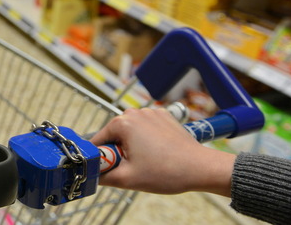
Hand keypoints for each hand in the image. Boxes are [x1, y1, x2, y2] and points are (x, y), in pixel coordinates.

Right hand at [90, 108, 234, 195]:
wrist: (200, 168)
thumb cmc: (167, 172)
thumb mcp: (127, 179)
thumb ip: (102, 175)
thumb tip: (90, 173)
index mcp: (122, 123)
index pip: (98, 141)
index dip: (102, 158)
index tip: (113, 170)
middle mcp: (135, 112)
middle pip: (114, 135)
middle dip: (119, 152)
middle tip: (134, 168)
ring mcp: (151, 112)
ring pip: (130, 132)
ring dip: (133, 146)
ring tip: (148, 161)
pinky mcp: (164, 116)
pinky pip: (146, 129)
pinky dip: (147, 140)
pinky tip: (158, 153)